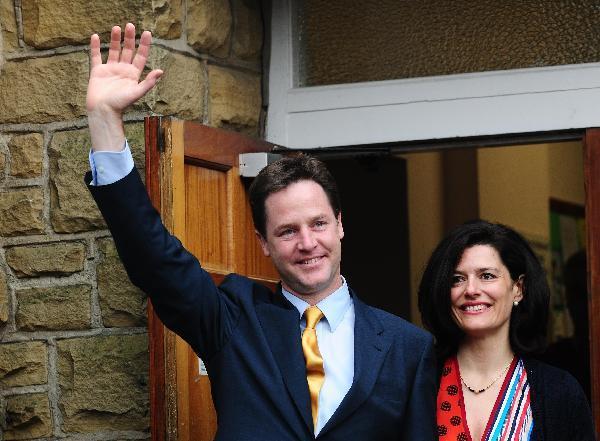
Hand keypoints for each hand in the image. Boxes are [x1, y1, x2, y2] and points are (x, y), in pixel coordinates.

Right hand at [87, 23, 162, 151]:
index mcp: (133, 75)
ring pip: (113, 51)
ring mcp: (110, 70)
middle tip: (131, 25)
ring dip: (115, 39)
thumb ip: (148, 83)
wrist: (103, 111)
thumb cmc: (120, 104)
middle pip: (127, 51)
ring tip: (117, 27)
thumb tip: (161, 71)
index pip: (140, 57)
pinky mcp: (97, 72)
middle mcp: (123, 70)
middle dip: (130, 38)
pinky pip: (96, 56)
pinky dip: (95, 47)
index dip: (144, 45)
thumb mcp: (136, 93)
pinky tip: (96, 36)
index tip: (147, 33)